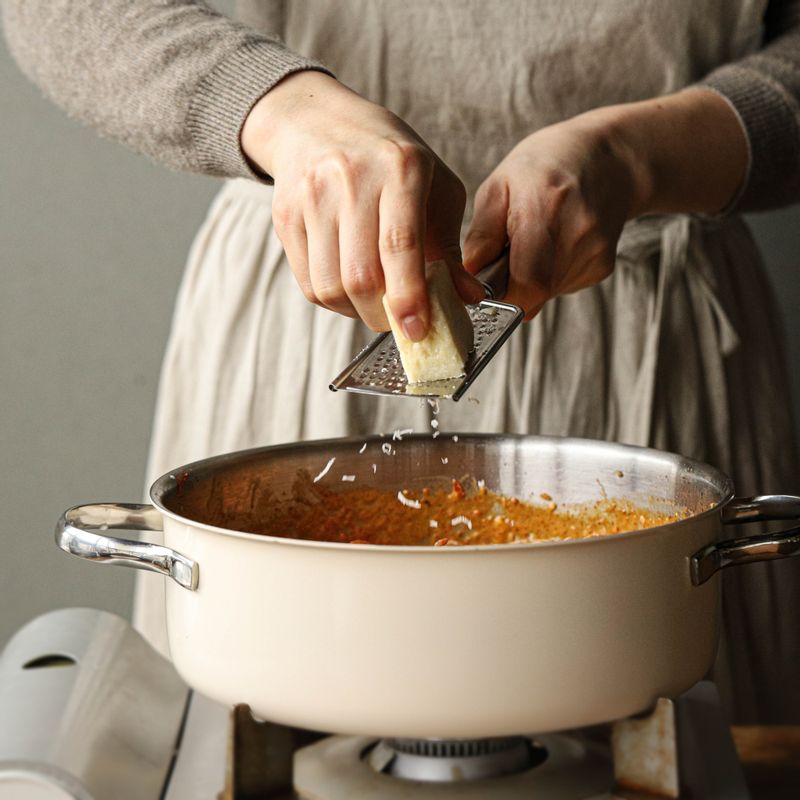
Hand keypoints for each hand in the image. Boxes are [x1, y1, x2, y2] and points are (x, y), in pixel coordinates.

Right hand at [242, 72, 483, 338]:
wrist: (318, 122)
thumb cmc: (390, 159)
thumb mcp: (434, 188)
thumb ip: (449, 246)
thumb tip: (469, 299)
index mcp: (400, 168)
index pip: (399, 246)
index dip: (409, 297)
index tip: (417, 331)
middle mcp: (351, 180)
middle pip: (360, 276)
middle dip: (383, 315)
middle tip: (401, 322)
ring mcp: (312, 198)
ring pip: (330, 286)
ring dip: (356, 312)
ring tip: (374, 304)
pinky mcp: (285, 216)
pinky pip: (307, 282)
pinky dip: (333, 302)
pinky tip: (349, 291)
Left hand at [463, 90, 746, 318]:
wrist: (606, 158)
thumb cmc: (544, 166)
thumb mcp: (500, 185)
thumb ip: (482, 233)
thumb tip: (469, 273)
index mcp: (546, 210)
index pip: (527, 284)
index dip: (503, 295)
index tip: (489, 280)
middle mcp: (578, 236)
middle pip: (535, 294)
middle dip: (512, 285)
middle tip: (508, 253)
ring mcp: (595, 254)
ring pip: (547, 293)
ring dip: (530, 279)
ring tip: (534, 240)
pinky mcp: (602, 267)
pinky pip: (563, 286)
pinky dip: (550, 275)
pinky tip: (554, 243)